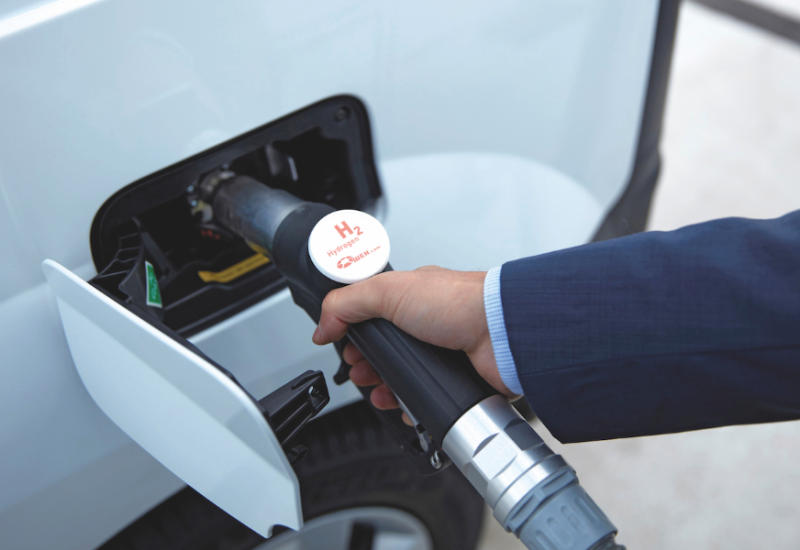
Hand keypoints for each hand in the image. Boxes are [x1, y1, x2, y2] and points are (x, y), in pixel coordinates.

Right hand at [312, 266, 514, 420]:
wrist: (503, 332)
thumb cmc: (460, 301)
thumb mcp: (389, 290)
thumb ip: (347, 303)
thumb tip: (322, 325)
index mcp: (413, 298)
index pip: (374, 317)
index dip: (356, 335)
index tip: (344, 348)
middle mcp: (430, 325)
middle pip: (388, 351)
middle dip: (368, 367)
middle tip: (360, 374)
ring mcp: (445, 353)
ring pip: (406, 377)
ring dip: (386, 389)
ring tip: (379, 394)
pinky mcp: (459, 379)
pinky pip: (429, 397)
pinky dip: (413, 406)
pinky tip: (405, 407)